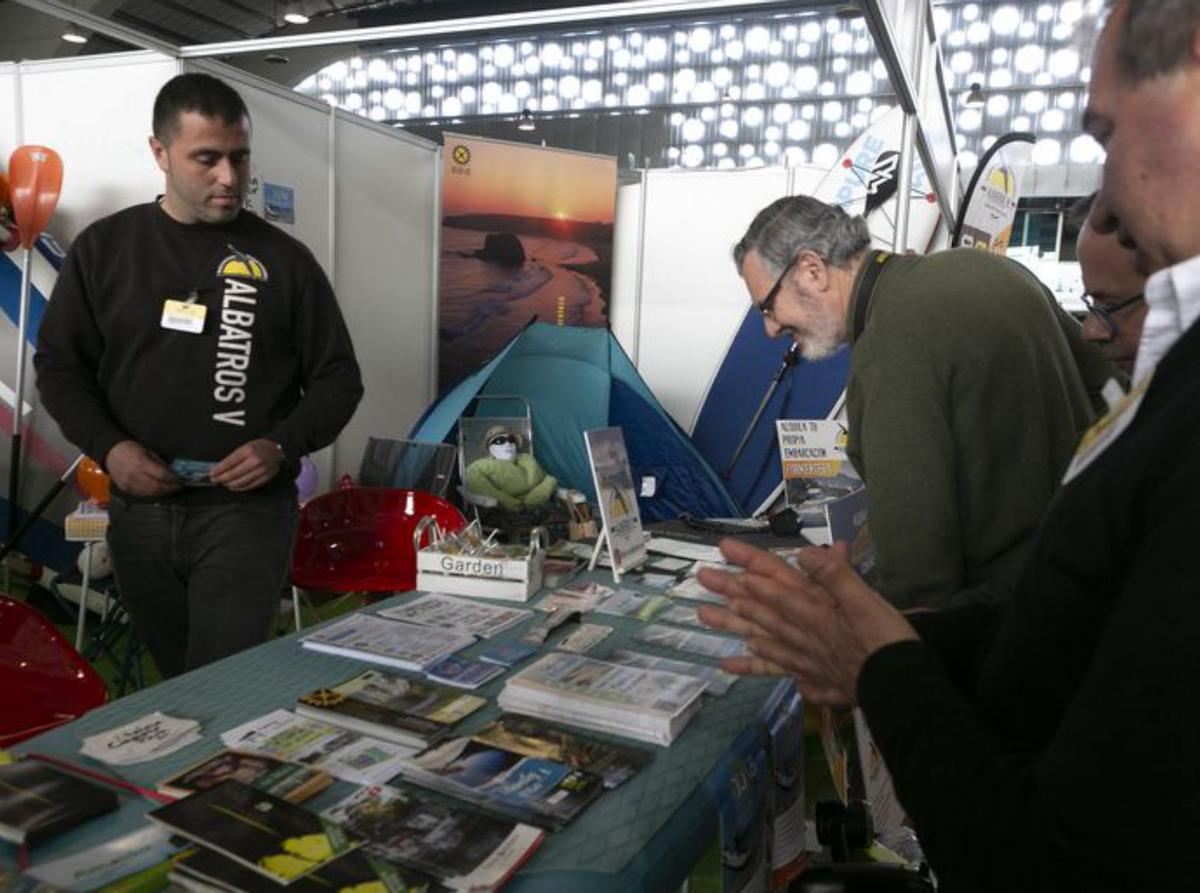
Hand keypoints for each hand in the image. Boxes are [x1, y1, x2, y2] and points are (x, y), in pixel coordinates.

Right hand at [105, 440, 181, 497]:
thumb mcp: (148, 452)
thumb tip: (172, 473)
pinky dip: (153, 493)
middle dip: (170, 488)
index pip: (162, 475)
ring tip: (170, 489)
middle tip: (178, 487)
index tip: (181, 480)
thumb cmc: (131, 449)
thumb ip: (160, 464)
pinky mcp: (125, 489)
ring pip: (150, 493)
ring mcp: (129, 484)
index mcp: (141, 463)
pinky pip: (142, 494)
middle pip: (157, 487)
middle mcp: (134, 476)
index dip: (173, 479)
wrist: (110, 453)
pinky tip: (158, 490)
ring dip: (163, 492)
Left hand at [210, 439, 283, 491]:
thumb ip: (234, 457)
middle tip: (215, 480)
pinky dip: (240, 488)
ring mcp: (261, 470)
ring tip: (224, 483)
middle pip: (234, 474)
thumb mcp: (245, 446)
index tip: (212, 474)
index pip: (229, 463)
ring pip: (241, 481)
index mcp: (248, 451)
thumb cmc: (260, 447)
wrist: (277, 449)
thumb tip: (221, 468)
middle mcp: (255, 461)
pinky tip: (234, 487)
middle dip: (222, 478)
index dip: (218, 470)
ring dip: (230, 484)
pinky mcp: (265, 477)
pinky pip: (250, 485)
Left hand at [696, 539, 917, 707]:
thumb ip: (835, 575)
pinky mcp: (813, 678)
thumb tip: (804, 554)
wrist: (900, 688)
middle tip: (701, 579)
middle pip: (759, 610)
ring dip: (733, 624)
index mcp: (813, 612)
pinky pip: (777, 670)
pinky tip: (738, 662)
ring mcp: (804, 659)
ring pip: (760, 637)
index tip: (722, 554)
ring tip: (707, 616)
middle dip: (729, 592)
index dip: (748, 569)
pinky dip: (756, 665)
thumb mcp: (866, 599)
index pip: (774, 586)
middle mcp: (801, 635)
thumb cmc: (886, 640)